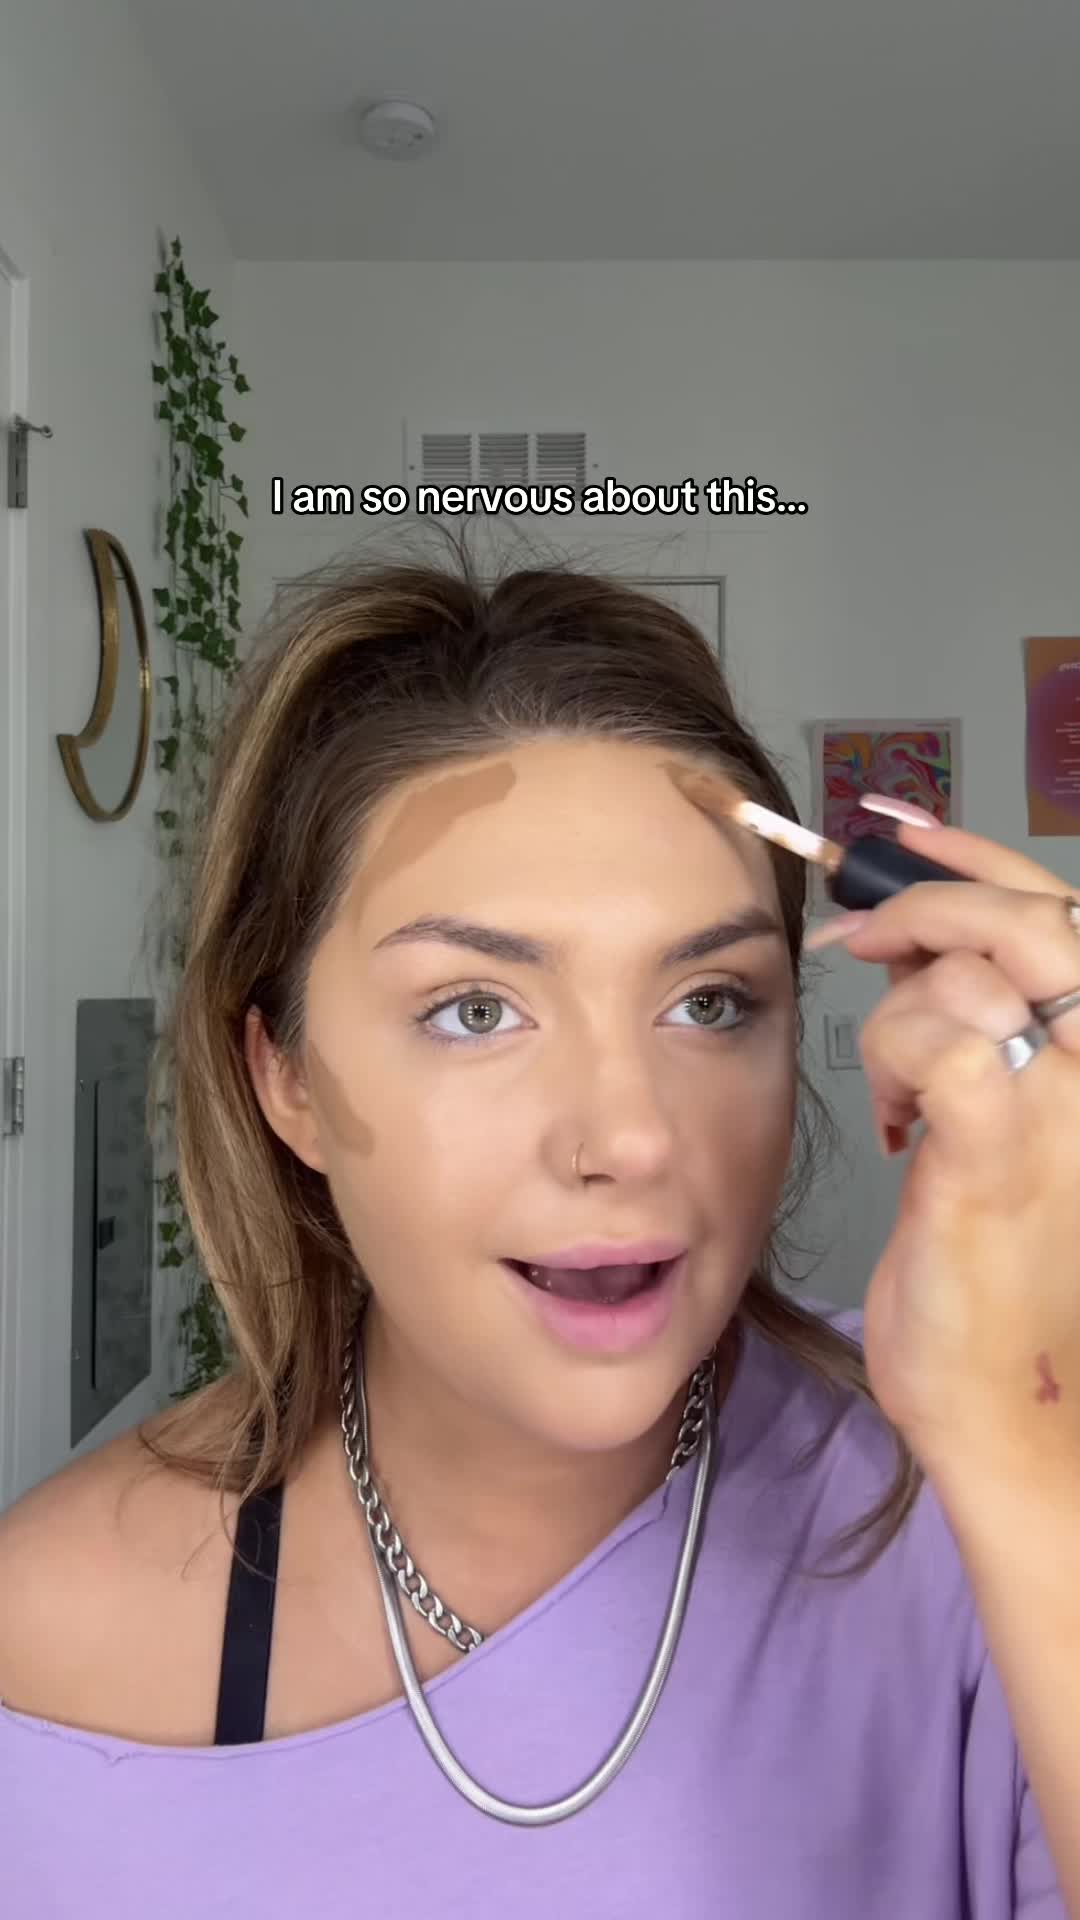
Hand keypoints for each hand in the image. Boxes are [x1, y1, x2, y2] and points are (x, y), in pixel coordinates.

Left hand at [806, 809, 1079, 1493]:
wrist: (1008, 1404)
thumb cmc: (995, 1272)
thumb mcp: (994, 1118)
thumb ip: (971, 1019)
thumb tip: (916, 940)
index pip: (1060, 910)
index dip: (975, 858)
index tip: (900, 834)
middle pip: (1025, 921)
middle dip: (923, 905)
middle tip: (861, 934)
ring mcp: (1065, 1112)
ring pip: (963, 977)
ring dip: (898, 1018)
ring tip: (899, 1092)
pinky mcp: (1001, 1156)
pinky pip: (933, 1041)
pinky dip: (892, 1063)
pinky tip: (900, 1124)